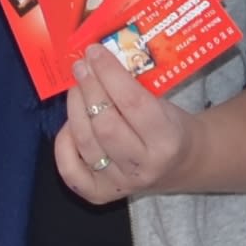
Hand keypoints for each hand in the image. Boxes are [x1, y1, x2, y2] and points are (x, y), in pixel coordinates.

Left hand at [57, 45, 196, 199]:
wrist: (183, 164)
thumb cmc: (171, 127)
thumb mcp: (165, 104)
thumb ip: (134, 88)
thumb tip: (96, 61)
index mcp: (168, 140)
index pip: (132, 103)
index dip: (109, 74)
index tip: (94, 51)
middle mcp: (144, 167)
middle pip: (105, 125)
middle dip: (89, 89)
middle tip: (81, 66)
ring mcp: (121, 184)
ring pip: (86, 143)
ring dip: (74, 110)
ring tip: (75, 87)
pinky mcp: (101, 194)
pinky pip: (70, 170)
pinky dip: (63, 145)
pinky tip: (69, 125)